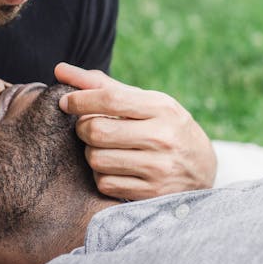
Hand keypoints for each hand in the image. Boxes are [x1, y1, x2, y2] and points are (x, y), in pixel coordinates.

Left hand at [55, 62, 216, 199]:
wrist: (203, 169)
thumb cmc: (164, 126)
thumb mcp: (145, 101)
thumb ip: (102, 86)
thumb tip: (59, 70)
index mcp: (162, 108)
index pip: (110, 99)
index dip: (80, 99)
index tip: (66, 102)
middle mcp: (163, 137)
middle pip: (97, 131)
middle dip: (82, 128)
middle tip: (86, 127)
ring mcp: (158, 168)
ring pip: (97, 159)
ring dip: (91, 153)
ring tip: (104, 148)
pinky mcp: (150, 194)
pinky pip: (104, 183)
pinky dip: (101, 175)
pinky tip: (114, 167)